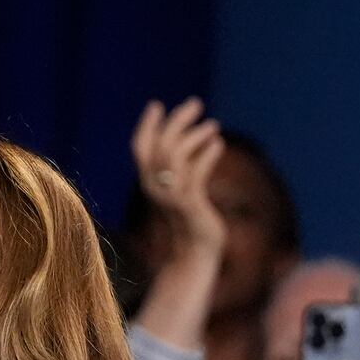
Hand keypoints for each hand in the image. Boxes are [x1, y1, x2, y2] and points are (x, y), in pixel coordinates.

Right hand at [130, 98, 226, 256]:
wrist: (193, 256)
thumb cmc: (190, 223)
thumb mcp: (184, 191)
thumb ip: (186, 167)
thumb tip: (200, 137)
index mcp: (148, 184)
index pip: (140, 148)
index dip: (146, 125)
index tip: (157, 104)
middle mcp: (155, 188)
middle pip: (159, 146)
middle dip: (177, 120)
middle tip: (196, 103)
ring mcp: (171, 197)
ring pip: (174, 157)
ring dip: (195, 136)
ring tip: (213, 126)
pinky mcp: (189, 206)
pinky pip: (195, 176)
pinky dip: (206, 156)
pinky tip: (218, 145)